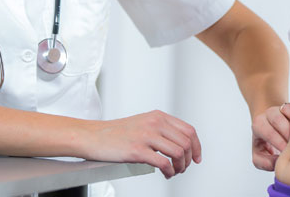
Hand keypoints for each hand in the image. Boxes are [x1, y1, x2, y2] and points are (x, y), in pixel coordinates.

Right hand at [85, 110, 200, 178]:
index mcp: (158, 116)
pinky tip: (165, 174)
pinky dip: (169, 172)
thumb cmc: (116, 133)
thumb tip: (181, 144)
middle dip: (189, 159)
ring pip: (178, 152)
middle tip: (183, 168)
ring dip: (180, 167)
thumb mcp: (143, 123)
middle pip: (187, 142)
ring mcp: (146, 136)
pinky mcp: (137, 150)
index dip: (197, 146)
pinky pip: (164, 163)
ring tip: (173, 172)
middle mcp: (154, 123)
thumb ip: (161, 128)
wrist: (93, 136)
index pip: (188, 130)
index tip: (196, 158)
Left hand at [251, 102, 289, 170]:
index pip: (269, 133)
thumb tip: (278, 162)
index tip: (288, 155)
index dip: (280, 143)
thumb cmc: (265, 146)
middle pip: (277, 120)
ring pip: (288, 111)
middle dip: (289, 135)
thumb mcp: (259, 156)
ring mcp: (280, 108)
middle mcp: (268, 114)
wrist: (269, 129)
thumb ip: (264, 162)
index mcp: (259, 125)